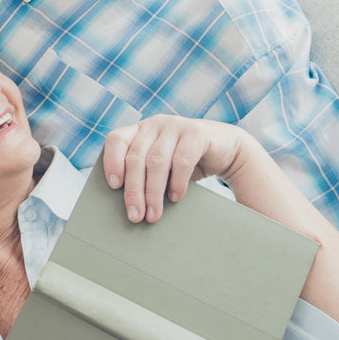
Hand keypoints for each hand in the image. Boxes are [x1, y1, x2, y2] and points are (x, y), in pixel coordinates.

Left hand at [102, 115, 245, 222]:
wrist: (226, 150)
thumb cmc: (185, 163)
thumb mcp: (161, 166)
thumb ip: (143, 174)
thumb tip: (127, 207)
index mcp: (140, 130)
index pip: (116, 140)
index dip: (112, 161)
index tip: (113, 186)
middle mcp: (155, 124)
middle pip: (136, 158)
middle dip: (134, 190)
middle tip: (135, 216)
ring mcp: (176, 125)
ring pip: (156, 161)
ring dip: (153, 192)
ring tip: (153, 215)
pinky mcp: (197, 133)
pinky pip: (181, 160)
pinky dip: (177, 183)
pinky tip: (175, 198)